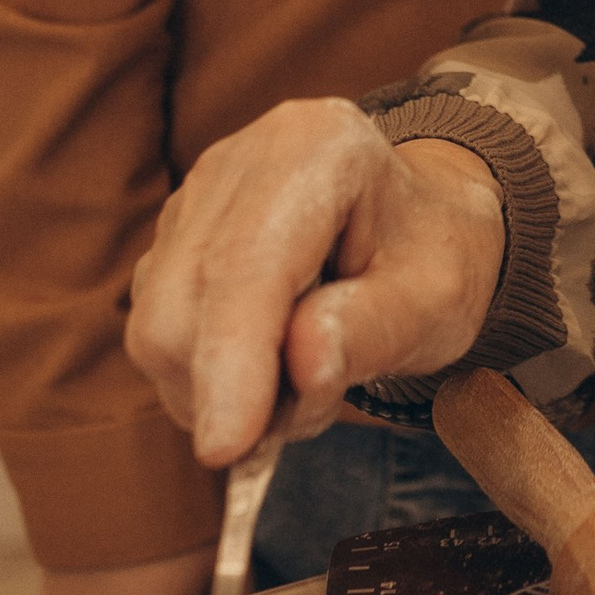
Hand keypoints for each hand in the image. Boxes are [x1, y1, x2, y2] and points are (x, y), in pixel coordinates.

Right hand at [126, 101, 504, 471]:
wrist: (419, 225)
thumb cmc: (432, 256)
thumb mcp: (437, 300)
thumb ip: (376, 329)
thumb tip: (303, 365)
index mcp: (316, 148)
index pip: (247, 265)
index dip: (231, 361)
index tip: (227, 447)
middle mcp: (238, 163)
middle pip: (181, 304)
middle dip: (231, 389)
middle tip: (316, 405)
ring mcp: (194, 200)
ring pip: (157, 329)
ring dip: (222, 390)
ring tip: (306, 377)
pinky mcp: (171, 243)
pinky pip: (159, 335)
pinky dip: (208, 378)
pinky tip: (271, 365)